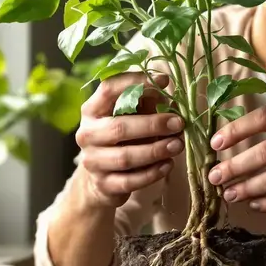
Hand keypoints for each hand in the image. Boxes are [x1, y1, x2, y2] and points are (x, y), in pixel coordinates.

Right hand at [72, 72, 184, 210]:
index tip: (163, 81)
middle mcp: (87, 134)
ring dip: (155, 151)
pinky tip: (167, 165)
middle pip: (119, 127)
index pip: (108, 90)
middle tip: (179, 123)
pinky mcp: (103, 185)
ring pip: (125, 157)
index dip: (136, 82)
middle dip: (153, 124)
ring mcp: (92, 161)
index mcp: (92, 110)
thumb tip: (167, 92)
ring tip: (177, 145)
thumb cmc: (122, 140)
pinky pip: (130, 181)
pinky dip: (152, 174)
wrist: (102, 179)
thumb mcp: (131, 117)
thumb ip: (146, 104)